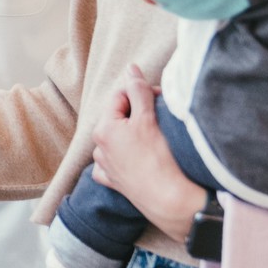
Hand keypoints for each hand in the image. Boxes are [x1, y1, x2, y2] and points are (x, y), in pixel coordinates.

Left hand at [89, 64, 208, 241]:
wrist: (168, 199)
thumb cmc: (158, 157)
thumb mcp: (147, 118)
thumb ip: (138, 90)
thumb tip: (131, 68)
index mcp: (103, 128)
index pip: (121, 96)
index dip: (142, 93)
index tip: (160, 99)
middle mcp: (99, 147)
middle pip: (119, 117)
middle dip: (138, 113)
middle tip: (160, 118)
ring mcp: (105, 166)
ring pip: (119, 139)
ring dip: (134, 134)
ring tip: (154, 140)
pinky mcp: (115, 182)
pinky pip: (116, 162)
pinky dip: (126, 156)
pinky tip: (139, 157)